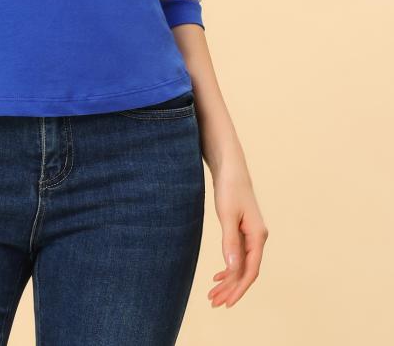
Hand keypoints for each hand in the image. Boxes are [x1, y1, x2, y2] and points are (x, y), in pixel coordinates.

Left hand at [207, 164, 268, 307]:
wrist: (230, 167)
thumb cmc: (230, 188)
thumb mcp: (227, 215)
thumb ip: (230, 242)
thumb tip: (232, 269)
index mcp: (258, 236)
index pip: (251, 271)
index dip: (239, 288)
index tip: (227, 302)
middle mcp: (257, 238)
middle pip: (246, 271)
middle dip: (231, 289)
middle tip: (214, 303)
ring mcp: (250, 235)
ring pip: (241, 264)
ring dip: (228, 280)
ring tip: (213, 294)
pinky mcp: (242, 230)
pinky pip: (238, 255)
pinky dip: (228, 267)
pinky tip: (218, 276)